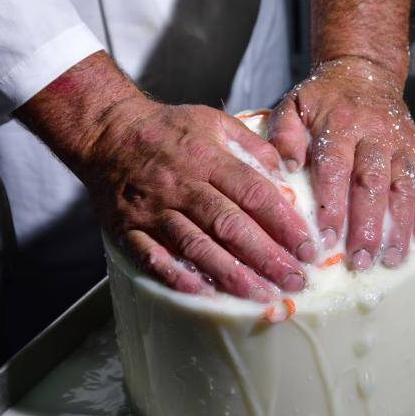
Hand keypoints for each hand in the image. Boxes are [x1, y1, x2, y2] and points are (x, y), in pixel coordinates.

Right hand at [80, 96, 315, 300]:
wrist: (107, 132)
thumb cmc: (167, 129)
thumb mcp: (214, 120)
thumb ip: (252, 143)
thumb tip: (285, 170)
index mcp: (208, 158)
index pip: (254, 194)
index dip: (284, 223)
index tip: (308, 247)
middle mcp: (182, 186)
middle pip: (230, 225)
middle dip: (267, 256)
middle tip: (296, 280)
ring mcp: (154, 210)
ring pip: (197, 246)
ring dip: (233, 274)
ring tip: (264, 295)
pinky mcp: (129, 229)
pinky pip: (153, 257)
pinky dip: (178, 277)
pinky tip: (205, 294)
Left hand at [268, 56, 414, 269]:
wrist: (365, 70)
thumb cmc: (323, 97)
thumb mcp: (294, 104)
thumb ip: (284, 133)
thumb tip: (287, 166)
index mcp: (339, 124)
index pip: (335, 167)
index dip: (331, 204)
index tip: (325, 238)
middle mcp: (373, 134)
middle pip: (372, 182)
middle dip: (367, 225)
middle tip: (360, 259)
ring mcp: (400, 143)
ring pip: (403, 186)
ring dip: (399, 225)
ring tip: (391, 259)